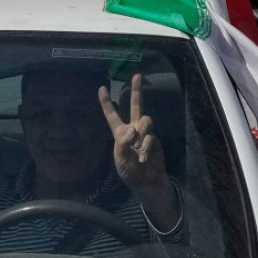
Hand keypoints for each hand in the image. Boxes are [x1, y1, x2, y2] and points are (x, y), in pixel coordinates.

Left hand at [98, 74, 178, 228]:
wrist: (146, 181)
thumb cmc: (129, 170)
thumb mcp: (120, 158)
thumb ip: (123, 142)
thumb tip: (133, 128)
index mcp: (119, 133)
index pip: (111, 115)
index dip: (106, 103)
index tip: (102, 88)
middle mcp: (133, 129)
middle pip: (135, 105)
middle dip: (137, 91)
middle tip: (137, 76)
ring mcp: (145, 133)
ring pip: (145, 120)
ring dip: (142, 134)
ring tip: (139, 150)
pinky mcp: (155, 139)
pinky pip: (151, 137)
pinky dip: (147, 148)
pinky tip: (144, 158)